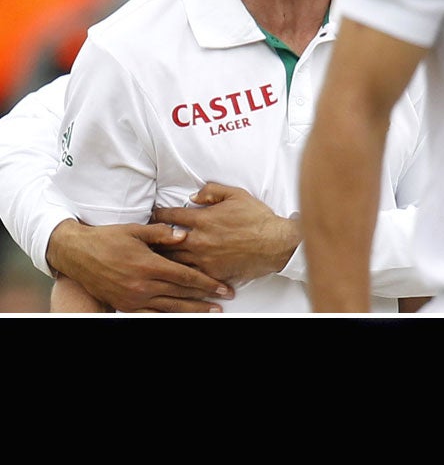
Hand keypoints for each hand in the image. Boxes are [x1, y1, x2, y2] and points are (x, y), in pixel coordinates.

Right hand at [46, 218, 230, 312]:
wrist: (75, 254)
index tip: (224, 287)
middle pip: (182, 294)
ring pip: (170, 307)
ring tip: (212, 311)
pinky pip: (152, 314)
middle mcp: (142, 284)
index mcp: (148, 265)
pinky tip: (183, 316)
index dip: (207, 283)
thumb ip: (161, 233)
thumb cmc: (106, 238)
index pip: (185, 276)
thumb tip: (185, 234)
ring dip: (193, 310)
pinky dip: (169, 315)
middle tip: (225, 299)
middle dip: (206, 297)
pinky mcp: (124, 305)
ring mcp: (133, 297)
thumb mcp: (134, 230)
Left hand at [150, 183, 299, 285]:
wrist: (277, 243)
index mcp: (202, 219)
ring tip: (155, 256)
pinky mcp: (214, 272)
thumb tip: (193, 196)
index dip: (157, 214)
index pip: (168, 216)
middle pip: (164, 241)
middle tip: (146, 239)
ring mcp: (205, 258)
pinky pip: (191, 274)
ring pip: (174, 260)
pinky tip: (175, 272)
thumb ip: (212, 191)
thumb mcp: (237, 195)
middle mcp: (199, 240)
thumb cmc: (258, 219)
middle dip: (153, 239)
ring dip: (163, 257)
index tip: (153, 215)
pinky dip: (182, 273)